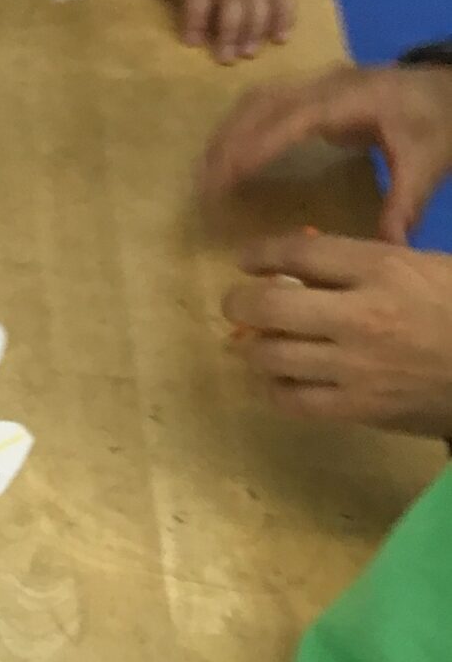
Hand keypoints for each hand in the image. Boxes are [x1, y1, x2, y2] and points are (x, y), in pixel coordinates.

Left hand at [136, 0, 292, 63]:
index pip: (198, 3)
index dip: (196, 24)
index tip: (193, 42)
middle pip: (232, 11)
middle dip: (229, 36)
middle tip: (226, 58)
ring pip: (259, 8)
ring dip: (255, 32)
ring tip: (250, 52)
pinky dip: (285, 16)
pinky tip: (282, 37)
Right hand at [200, 62, 451, 241]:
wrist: (449, 86)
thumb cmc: (436, 122)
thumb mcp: (428, 163)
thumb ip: (405, 204)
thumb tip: (387, 249)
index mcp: (348, 100)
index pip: (289, 121)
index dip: (253, 148)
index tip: (223, 179)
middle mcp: (324, 85)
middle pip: (260, 106)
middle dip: (226, 145)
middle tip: (201, 189)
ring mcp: (315, 84)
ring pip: (255, 101)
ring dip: (226, 135)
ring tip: (204, 176)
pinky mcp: (311, 91)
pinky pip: (263, 103)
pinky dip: (238, 128)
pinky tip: (226, 156)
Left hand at [224, 230, 451, 435]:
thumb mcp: (424, 267)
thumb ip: (368, 265)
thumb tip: (309, 267)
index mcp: (382, 268)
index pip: (300, 252)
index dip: (260, 254)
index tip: (245, 259)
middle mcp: (359, 315)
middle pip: (269, 306)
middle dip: (240, 303)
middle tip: (237, 304)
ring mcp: (354, 366)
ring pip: (271, 356)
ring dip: (253, 349)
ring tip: (253, 345)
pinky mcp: (356, 409)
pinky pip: (291, 400)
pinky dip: (274, 389)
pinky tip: (275, 382)